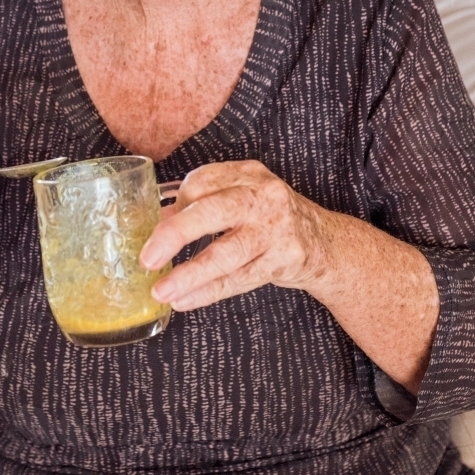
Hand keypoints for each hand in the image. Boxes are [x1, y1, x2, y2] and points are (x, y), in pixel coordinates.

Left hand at [140, 160, 328, 309]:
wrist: (326, 243)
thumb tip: (157, 224)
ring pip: (226, 253)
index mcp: (247, 174)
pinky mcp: (286, 258)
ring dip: (189, 274)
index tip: (155, 229)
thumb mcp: (243, 200)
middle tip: (148, 258)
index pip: (201, 183)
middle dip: (175, 235)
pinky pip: (240, 279)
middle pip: (213, 211)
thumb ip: (204, 206)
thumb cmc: (272, 220)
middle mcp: (263, 196)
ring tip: (161, 290)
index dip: (175, 208)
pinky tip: (185, 300)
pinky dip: (209, 291)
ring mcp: (277, 228)